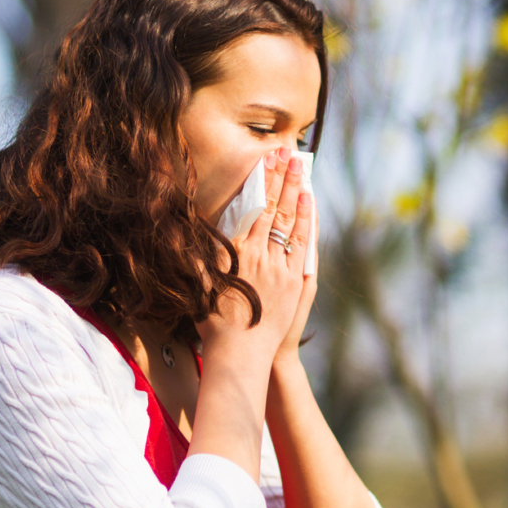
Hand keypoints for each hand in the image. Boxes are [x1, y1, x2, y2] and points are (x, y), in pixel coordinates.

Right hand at [196, 148, 312, 359]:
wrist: (240, 355)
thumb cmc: (214, 321)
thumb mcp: (202, 281)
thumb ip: (203, 253)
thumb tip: (198, 226)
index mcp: (235, 253)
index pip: (252, 207)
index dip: (261, 181)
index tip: (266, 159)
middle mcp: (259, 255)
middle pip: (274, 207)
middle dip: (281, 178)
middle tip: (288, 152)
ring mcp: (280, 268)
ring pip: (290, 221)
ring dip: (296, 192)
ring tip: (301, 168)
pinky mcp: (294, 282)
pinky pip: (303, 244)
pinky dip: (306, 221)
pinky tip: (309, 202)